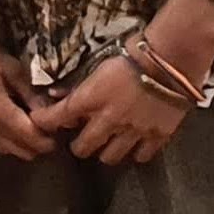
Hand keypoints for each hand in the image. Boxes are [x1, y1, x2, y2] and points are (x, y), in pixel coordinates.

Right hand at [0, 38, 51, 161]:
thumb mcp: (12, 69)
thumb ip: (30, 93)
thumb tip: (47, 111)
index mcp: (1, 113)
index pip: (32, 139)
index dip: (48, 139)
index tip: (57, 129)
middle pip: (22, 150)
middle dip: (38, 144)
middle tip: (47, 129)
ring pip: (8, 150)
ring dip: (22, 144)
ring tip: (30, 128)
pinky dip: (7, 140)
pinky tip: (11, 125)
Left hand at [32, 51, 195, 166]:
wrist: (170, 58)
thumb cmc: (130, 55)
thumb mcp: (96, 64)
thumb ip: (75, 85)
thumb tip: (53, 95)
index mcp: (89, 100)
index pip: (56, 119)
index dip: (45, 122)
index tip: (42, 123)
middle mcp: (108, 121)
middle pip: (82, 148)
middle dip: (77, 144)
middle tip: (80, 137)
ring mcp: (133, 132)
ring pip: (110, 157)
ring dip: (105, 150)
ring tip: (108, 141)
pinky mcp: (157, 136)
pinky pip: (141, 156)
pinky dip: (135, 152)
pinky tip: (134, 143)